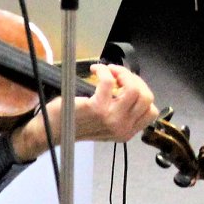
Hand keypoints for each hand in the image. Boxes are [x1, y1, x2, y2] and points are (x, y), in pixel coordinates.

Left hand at [8, 65, 158, 160]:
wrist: (53, 130)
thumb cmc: (76, 122)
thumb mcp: (106, 123)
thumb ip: (121, 111)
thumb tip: (130, 86)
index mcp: (127, 132)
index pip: (151, 110)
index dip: (142, 92)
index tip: (126, 85)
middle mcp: (123, 128)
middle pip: (146, 97)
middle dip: (134, 80)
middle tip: (117, 75)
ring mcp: (111, 119)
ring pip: (134, 89)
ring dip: (122, 73)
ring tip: (108, 72)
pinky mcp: (97, 108)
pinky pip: (109, 81)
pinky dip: (103, 70)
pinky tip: (95, 71)